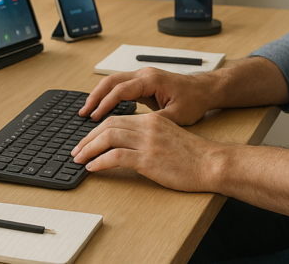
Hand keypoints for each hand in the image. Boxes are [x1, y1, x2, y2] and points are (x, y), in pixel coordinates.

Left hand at [71, 113, 222, 192]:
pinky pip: (116, 157)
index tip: (86, 141)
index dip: (96, 130)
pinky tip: (93, 168)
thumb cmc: (193, 156)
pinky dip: (100, 162)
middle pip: (107, 126)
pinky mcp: (149, 160)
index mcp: (151, 120)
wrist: (212, 163)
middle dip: (87, 138)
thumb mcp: (168, 137)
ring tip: (79, 159)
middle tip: (76, 150)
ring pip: (108, 138)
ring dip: (89, 149)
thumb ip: (148, 137)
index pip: (116, 119)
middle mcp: (147, 126)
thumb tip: (125, 146)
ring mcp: (148, 142)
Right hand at [79, 67, 214, 125]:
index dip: (105, 104)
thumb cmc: (194, 101)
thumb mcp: (176, 116)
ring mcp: (142, 77)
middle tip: (82, 113)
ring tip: (87, 111)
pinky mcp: (143, 83)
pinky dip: (108, 96)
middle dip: (95, 97)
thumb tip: (134, 133)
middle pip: (111, 81)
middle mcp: (144, 75)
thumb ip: (154, 122)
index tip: (94, 118)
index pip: (120, 90)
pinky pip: (120, 86)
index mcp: (150, 80)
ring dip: (99, 95)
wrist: (205, 89)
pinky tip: (102, 109)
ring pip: (113, 82)